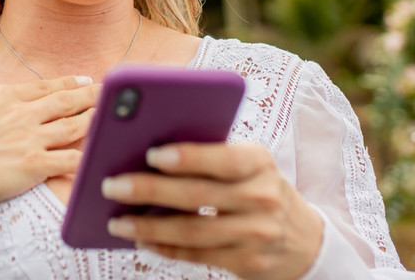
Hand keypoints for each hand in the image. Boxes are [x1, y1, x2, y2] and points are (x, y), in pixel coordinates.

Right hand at [0, 73, 98, 204]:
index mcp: (0, 97)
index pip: (42, 88)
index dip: (66, 84)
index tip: (82, 81)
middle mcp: (20, 113)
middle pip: (64, 102)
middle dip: (89, 96)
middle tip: (107, 92)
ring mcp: (29, 138)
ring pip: (72, 127)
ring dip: (94, 122)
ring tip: (111, 118)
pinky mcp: (33, 165)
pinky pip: (68, 161)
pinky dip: (86, 159)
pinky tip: (99, 157)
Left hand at [100, 142, 321, 279]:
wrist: (303, 238)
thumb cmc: (256, 187)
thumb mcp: (247, 164)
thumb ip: (209, 156)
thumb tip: (147, 153)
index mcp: (259, 161)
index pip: (223, 158)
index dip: (188, 157)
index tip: (152, 154)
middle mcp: (262, 197)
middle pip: (198, 195)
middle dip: (150, 190)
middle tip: (111, 185)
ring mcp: (256, 233)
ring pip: (193, 230)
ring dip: (149, 226)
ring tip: (116, 221)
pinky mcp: (246, 262)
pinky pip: (197, 255)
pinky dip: (165, 247)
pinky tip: (140, 239)